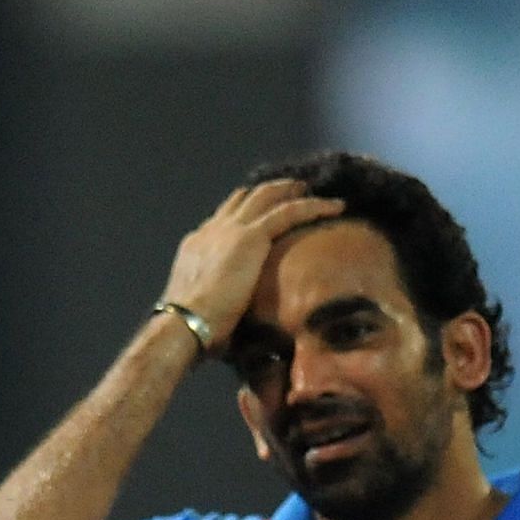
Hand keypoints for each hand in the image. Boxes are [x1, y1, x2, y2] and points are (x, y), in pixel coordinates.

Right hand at [156, 179, 345, 354]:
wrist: (183, 323)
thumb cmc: (191, 329)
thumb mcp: (203, 307)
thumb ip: (218, 302)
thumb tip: (233, 324)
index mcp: (197, 246)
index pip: (223, 219)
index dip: (244, 211)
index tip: (261, 214)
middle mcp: (212, 231)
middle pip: (244, 198)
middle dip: (269, 191)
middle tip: (292, 190)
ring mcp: (231, 231)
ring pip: (267, 196)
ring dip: (291, 191)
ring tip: (313, 191)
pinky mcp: (250, 238)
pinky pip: (289, 211)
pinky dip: (313, 206)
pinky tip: (335, 206)